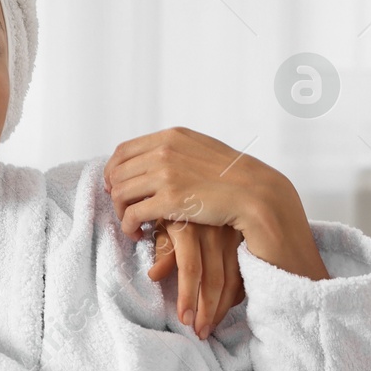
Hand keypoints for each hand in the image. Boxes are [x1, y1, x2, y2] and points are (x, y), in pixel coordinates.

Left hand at [104, 128, 327, 280]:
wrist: (256, 193)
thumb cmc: (232, 176)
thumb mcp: (201, 149)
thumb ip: (176, 149)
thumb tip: (153, 155)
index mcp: (171, 137)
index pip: (123, 151)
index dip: (113, 171)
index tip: (114, 186)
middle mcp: (165, 151)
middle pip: (118, 173)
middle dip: (115, 194)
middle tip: (122, 209)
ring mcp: (166, 175)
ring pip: (121, 194)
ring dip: (121, 212)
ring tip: (131, 224)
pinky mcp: (169, 200)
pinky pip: (132, 215)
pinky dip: (128, 226)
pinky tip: (137, 234)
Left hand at [148, 220, 244, 338]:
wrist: (202, 187)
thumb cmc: (175, 209)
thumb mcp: (164, 224)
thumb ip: (163, 250)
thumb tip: (154, 275)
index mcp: (190, 229)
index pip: (190, 269)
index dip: (188, 296)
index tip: (185, 320)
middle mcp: (214, 233)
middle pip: (215, 279)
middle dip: (208, 310)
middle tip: (200, 333)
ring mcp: (232, 237)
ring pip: (232, 279)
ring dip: (222, 307)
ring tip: (210, 326)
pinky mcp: (243, 242)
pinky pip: (243, 273)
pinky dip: (237, 292)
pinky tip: (227, 307)